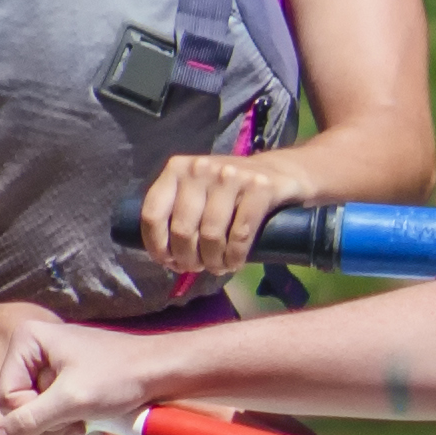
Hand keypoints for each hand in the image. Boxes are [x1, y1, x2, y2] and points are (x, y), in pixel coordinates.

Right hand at [0, 308, 154, 434]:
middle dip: (49, 423)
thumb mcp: (70, 402)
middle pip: (18, 407)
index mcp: (26, 340)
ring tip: (87, 423)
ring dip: (61, 429)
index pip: (5, 397)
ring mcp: (47, 367)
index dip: (32, 415)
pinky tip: (91, 427)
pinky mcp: (63, 383)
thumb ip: (29, 421)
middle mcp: (31, 350)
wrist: (162, 372)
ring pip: (34, 416)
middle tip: (78, 421)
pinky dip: (69, 426)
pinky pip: (50, 413)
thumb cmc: (119, 378)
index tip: (66, 412)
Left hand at [136, 150, 317, 278]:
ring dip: (213, 261)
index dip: (157, 246)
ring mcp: (230, 175)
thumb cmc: (231, 192)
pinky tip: (234, 263)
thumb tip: (163, 256)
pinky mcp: (259, 187)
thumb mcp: (199, 192)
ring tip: (218, 266)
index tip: (168, 262)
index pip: (153, 213)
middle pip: (182, 230)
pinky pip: (239, 234)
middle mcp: (200, 167)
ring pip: (210, 235)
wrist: (282, 172)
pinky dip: (235, 257)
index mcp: (177, 168)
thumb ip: (178, 212)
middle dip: (188, 259)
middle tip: (198, 267)